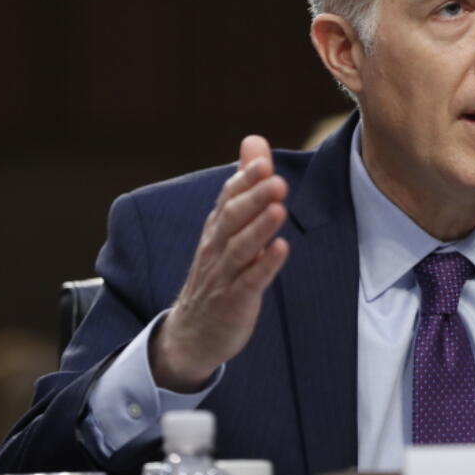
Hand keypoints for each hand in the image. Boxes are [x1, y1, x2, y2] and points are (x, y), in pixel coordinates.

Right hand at [152, 135, 289, 391]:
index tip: (262, 161)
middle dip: (253, 198)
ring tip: (279, 208)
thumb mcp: (229, 227)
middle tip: (276, 180)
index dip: (244, 179)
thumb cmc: (218, 273)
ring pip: (240, 248)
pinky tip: (281, 250)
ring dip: (260, 228)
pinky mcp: (234, 302)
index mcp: (216, 229)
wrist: (193, 334)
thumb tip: (254, 141)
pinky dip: (265, 266)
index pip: (227, 197)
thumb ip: (245, 184)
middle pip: (232, 219)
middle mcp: (216, 248)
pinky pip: (250, 281)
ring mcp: (223, 276)